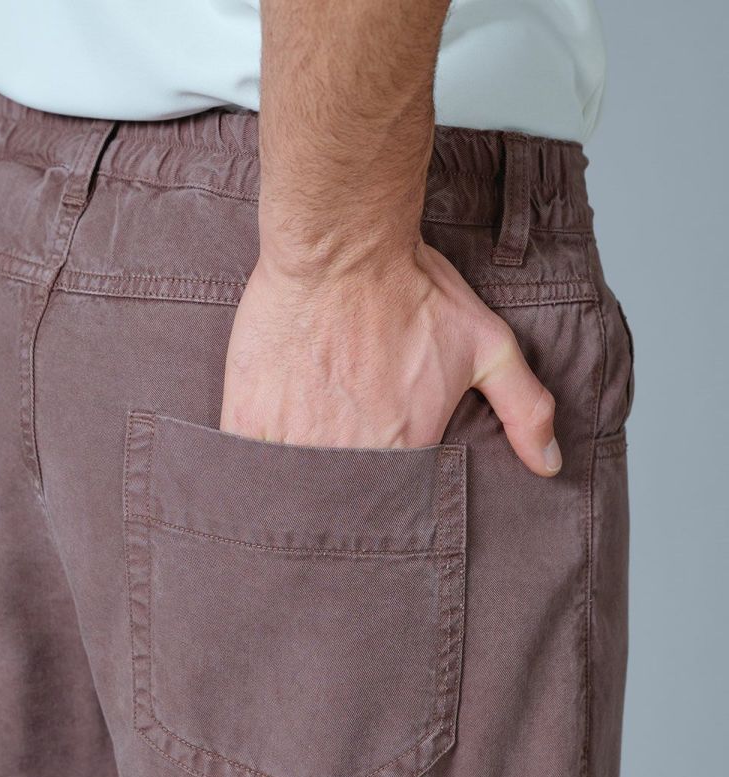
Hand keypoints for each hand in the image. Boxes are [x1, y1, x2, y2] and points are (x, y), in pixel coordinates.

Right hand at [221, 239, 561, 475]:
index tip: (381, 488)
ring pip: (294, 496)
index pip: (398, 508)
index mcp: (405, 447)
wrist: (341, 245)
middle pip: (343, 507)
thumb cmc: (412, 289)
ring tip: (302, 478)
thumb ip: (525, 408)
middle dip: (342, 504)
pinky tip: (264, 467)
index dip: (389, 500)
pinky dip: (257, 475)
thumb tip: (549, 465)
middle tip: (338, 481)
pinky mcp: (250, 421)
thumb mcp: (488, 344)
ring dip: (298, 495)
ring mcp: (294, 441)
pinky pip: (251, 471)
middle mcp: (349, 454)